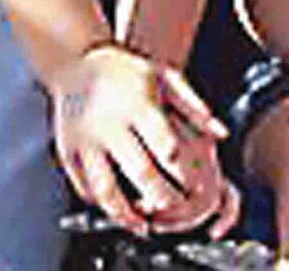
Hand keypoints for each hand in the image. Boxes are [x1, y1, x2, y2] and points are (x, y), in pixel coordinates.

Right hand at [48, 42, 233, 235]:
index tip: (196, 188)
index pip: (164, 145)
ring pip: (105, 189)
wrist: (78, 62)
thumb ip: (195, 106)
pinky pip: (82, 185)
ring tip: (141, 225)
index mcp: (139, 106)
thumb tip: (221, 134)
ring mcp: (86, 140)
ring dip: (125, 213)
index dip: (181, 171)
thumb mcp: (166, 77)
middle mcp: (110, 124)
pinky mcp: (67, 151)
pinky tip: (115, 206)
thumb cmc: (129, 72)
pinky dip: (99, 202)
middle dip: (161, 197)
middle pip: (139, 172)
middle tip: (175, 209)